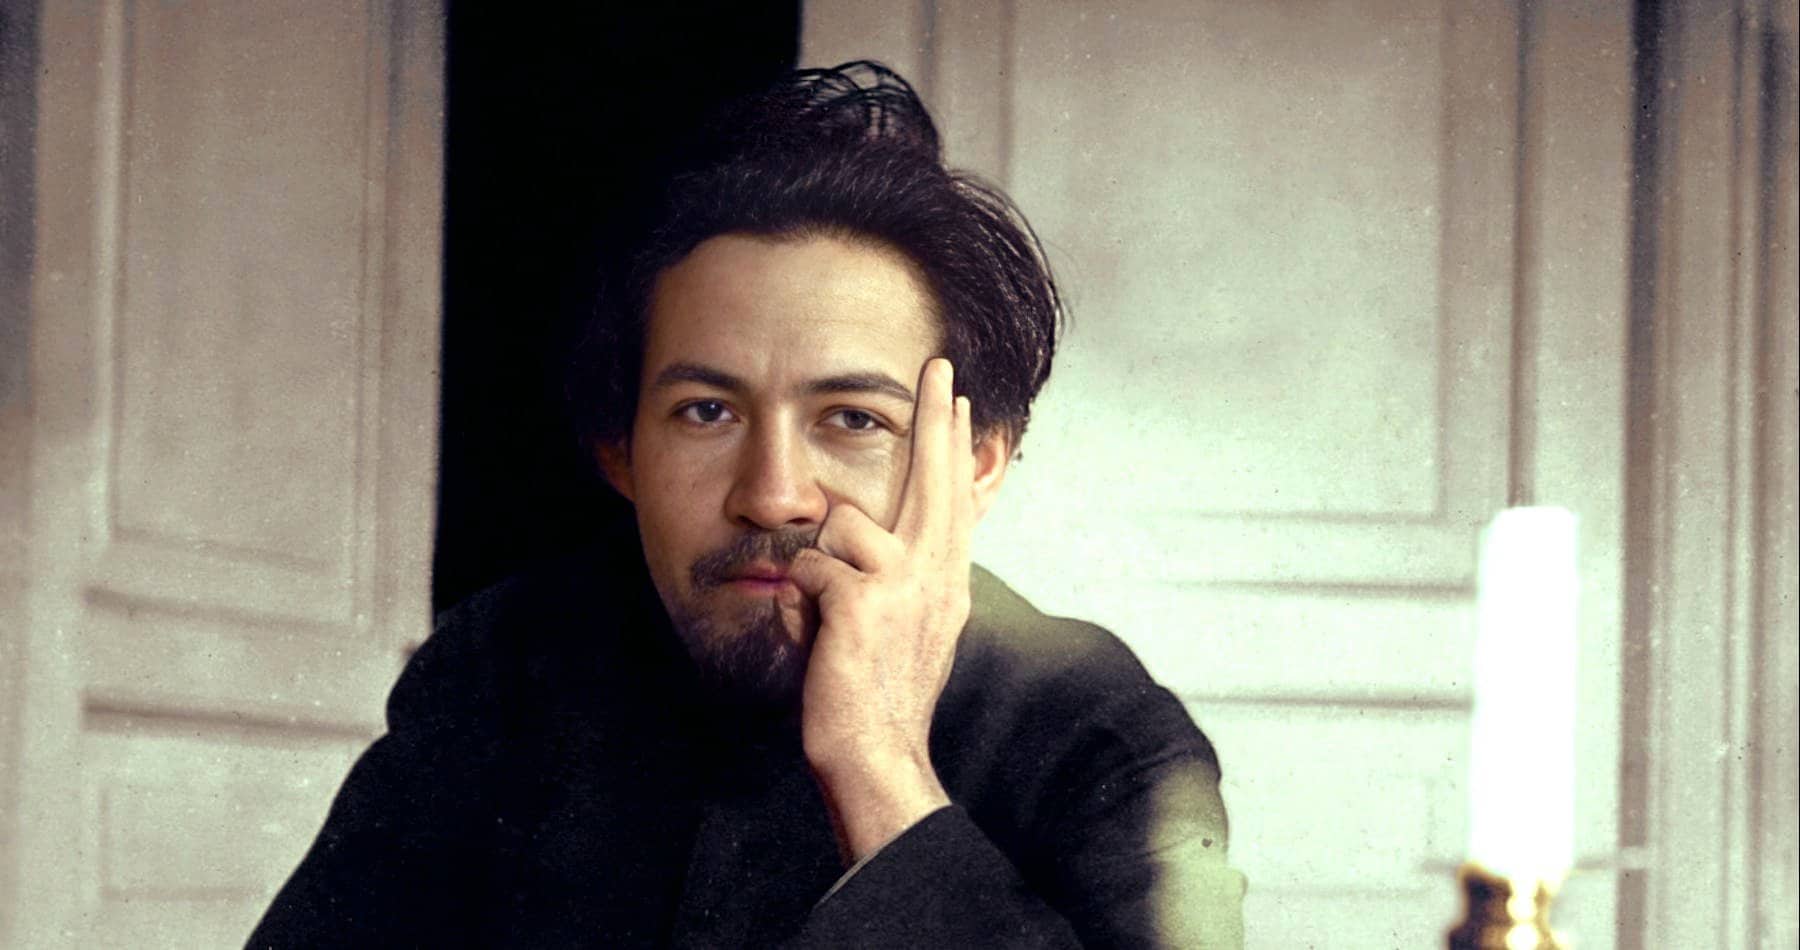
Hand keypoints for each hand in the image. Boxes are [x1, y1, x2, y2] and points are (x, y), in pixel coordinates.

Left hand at [785, 357, 974, 860]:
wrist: (877, 755)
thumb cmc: (875, 702)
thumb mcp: (891, 635)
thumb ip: (872, 586)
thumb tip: (827, 551)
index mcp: (948, 584)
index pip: (955, 501)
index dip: (955, 449)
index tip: (960, 404)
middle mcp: (938, 576)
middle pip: (935, 478)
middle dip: (935, 417)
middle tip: (939, 367)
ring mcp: (904, 584)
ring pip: (845, 525)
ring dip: (822, 569)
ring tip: (829, 622)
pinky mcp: (863, 600)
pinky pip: (809, 570)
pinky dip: (799, 607)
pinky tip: (814, 642)